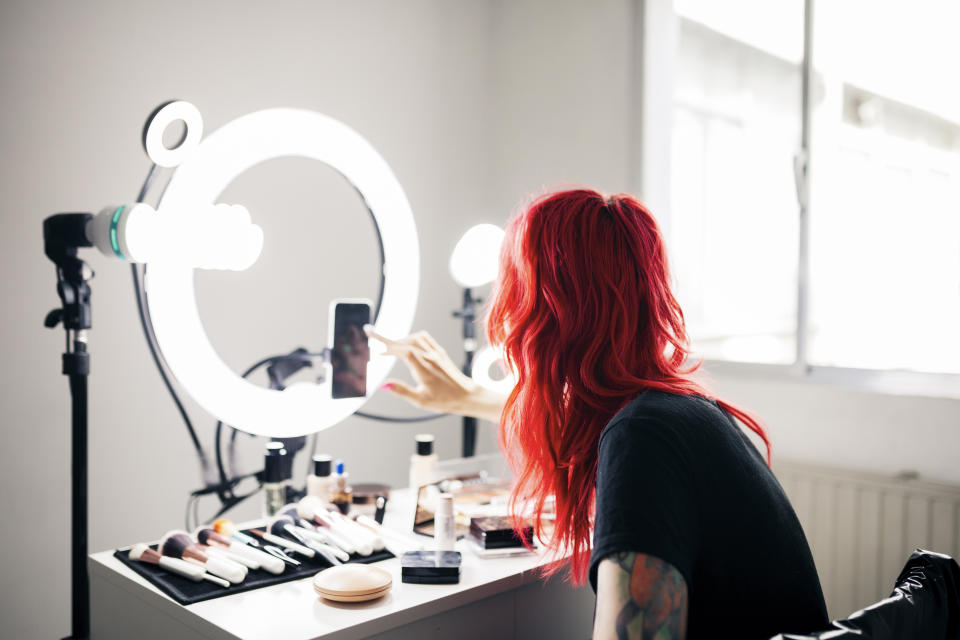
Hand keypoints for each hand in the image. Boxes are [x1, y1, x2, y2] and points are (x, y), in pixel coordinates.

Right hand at [363, 325, 506, 421]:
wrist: (467, 396)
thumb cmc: (445, 400)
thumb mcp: (420, 400)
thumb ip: (401, 391)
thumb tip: (383, 385)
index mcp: (423, 368)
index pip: (402, 349)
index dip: (386, 343)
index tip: (372, 338)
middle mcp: (430, 357)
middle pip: (405, 342)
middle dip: (388, 340)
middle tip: (373, 337)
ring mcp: (436, 353)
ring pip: (414, 338)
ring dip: (400, 339)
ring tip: (388, 346)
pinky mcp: (440, 352)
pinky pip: (424, 338)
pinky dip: (411, 337)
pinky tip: (406, 343)